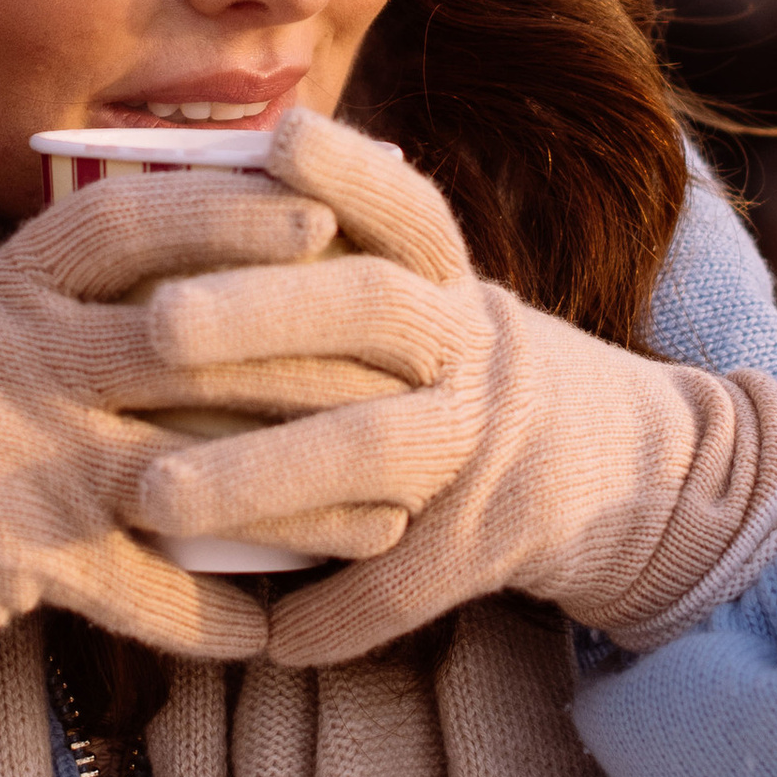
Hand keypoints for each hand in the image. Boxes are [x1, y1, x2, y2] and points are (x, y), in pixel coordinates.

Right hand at [0, 169, 411, 701]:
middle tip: (409, 368)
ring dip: (300, 497)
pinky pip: (141, 595)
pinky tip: (275, 632)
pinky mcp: (19, 560)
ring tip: (389, 510)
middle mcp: (18, 359)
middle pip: (186, 344)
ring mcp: (19, 461)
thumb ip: (90, 274)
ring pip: (192, 473)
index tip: (320, 215)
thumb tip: (232, 214)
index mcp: (10, 284)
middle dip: (308, 358)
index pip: (129, 224)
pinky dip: (210, 619)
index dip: (227, 215)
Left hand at [128, 109, 776, 668]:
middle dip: (261, 315)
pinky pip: (412, 582)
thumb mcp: (428, 294)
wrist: (622, 465)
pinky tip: (272, 638)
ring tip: (154, 500)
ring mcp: (485, 446)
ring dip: (262, 476)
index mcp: (447, 277)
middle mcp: (469, 346)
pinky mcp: (491, 543)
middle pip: (369, 311)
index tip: (279, 137)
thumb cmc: (457, 363)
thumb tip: (173, 188)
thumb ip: (332, 255)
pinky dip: (341, 612)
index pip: (402, 205)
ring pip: (373, 451)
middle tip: (155, 328)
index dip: (345, 170)